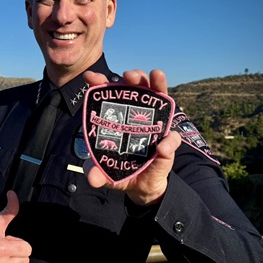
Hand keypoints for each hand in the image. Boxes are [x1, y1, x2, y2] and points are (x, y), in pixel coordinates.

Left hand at [82, 69, 181, 205]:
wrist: (139, 186)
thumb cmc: (118, 169)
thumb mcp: (102, 171)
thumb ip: (95, 172)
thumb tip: (92, 178)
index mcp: (117, 115)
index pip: (109, 94)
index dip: (99, 82)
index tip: (90, 77)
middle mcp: (137, 115)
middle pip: (138, 87)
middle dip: (135, 76)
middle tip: (128, 76)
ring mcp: (154, 126)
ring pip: (160, 98)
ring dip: (159, 85)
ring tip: (156, 75)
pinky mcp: (168, 143)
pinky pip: (172, 139)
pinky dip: (169, 142)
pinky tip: (161, 148)